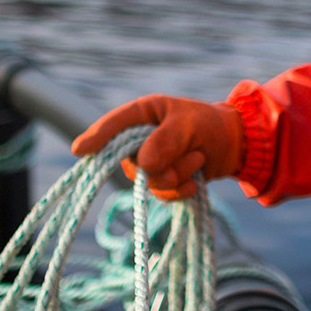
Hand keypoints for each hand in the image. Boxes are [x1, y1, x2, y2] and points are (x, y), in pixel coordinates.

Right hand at [70, 94, 244, 200]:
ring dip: (179, 176)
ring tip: (197, 159)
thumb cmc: (207, 125)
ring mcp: (145, 164)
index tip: (81, 150)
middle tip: (194, 155)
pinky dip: (182, 190)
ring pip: (150, 182)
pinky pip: (162, 195)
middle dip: (165, 165)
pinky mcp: (157, 183)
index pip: (114, 126)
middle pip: (133, 162)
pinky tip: (195, 181)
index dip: (97, 137)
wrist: (230, 147)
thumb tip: (142, 165)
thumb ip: (166, 141)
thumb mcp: (190, 126)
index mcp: (141, 114)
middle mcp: (137, 140)